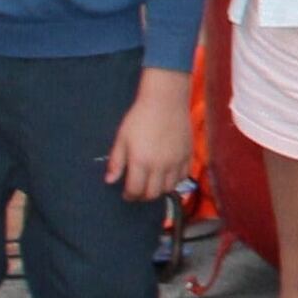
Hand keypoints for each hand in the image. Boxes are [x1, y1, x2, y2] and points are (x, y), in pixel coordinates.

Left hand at [104, 69, 193, 203]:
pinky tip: (167, 175)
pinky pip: (183, 176)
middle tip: (138, 191)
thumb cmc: (139, 118)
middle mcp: (160, 166)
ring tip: (152, 184)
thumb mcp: (122, 138)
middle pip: (153, 194)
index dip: (129, 196)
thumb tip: (110, 181)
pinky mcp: (188, 155)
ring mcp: (176, 162)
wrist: (166, 101)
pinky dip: (174, 181)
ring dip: (159, 190)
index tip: (125, 194)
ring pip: (169, 188)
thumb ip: (116, 161)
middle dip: (143, 196)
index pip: (135, 190)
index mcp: (141, 162)